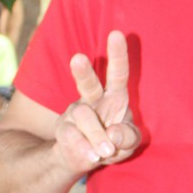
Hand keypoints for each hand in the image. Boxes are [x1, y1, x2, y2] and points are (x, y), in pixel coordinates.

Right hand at [54, 31, 140, 174]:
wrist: (83, 158)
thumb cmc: (112, 143)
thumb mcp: (128, 143)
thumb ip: (128, 138)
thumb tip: (112, 134)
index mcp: (114, 97)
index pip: (118, 73)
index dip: (118, 55)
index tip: (116, 34)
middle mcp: (92, 100)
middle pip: (88, 84)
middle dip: (84, 72)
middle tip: (78, 59)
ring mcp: (74, 114)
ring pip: (83, 116)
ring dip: (97, 136)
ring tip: (104, 153)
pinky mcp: (64, 130)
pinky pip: (72, 137)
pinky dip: (84, 149)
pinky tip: (92, 157)